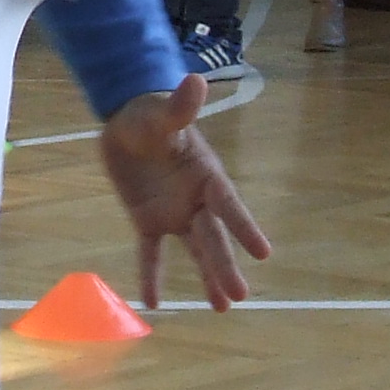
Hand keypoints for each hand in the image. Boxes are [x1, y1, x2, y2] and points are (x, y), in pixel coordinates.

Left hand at [99, 75, 271, 309]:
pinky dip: (152, 275)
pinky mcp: (148, 220)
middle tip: (239, 295)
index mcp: (207, 174)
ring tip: (222, 308)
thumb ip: (180, 107)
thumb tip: (195, 81)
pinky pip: (151, 253)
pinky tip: (154, 303)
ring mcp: (174, 213)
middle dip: (225, 265)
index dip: (244, 228)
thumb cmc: (150, 113)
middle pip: (213, 236)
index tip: (264, 253)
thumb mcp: (162, 112)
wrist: (126, 121)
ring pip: (194, 249)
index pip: (229, 205)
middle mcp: (196, 199)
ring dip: (207, 277)